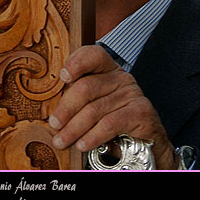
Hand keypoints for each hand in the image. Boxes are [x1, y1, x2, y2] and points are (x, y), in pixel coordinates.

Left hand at [49, 45, 177, 169]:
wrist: (146, 142)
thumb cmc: (114, 120)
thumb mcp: (97, 104)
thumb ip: (79, 98)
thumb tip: (52, 111)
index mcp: (109, 70)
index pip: (94, 55)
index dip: (77, 62)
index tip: (63, 76)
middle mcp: (121, 78)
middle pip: (87, 87)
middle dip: (66, 108)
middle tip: (54, 124)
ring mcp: (132, 94)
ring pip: (94, 110)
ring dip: (74, 128)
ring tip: (62, 140)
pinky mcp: (140, 113)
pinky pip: (109, 124)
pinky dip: (92, 136)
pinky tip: (82, 144)